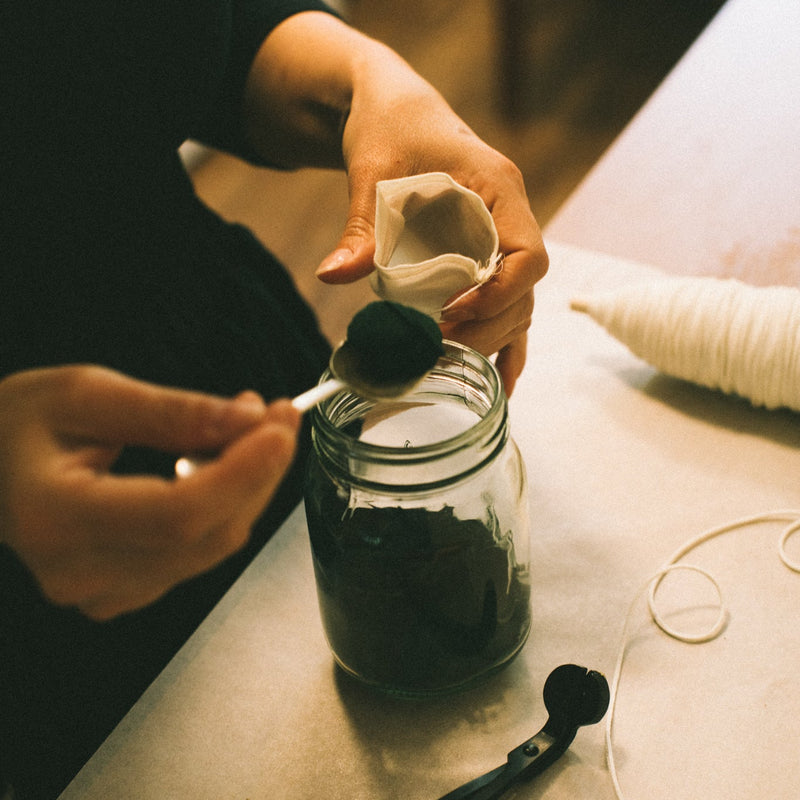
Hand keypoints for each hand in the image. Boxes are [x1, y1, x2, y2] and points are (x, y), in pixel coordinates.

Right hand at [0, 365, 299, 619]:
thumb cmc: (19, 425)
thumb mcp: (85, 394)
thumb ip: (170, 411)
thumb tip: (250, 420)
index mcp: (55, 517)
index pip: (175, 513)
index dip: (241, 474)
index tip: (279, 429)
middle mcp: (79, 571)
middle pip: (205, 533)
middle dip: (259, 472)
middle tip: (281, 417)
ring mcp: (102, 591)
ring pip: (213, 545)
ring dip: (249, 488)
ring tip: (257, 431)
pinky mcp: (124, 591)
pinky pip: (200, 552)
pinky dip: (228, 507)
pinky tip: (228, 467)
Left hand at [314, 36, 547, 394]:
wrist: (393, 110)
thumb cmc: (390, 126)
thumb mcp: (372, 168)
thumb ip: (361, 225)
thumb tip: (333, 276)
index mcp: (498, 188)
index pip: (528, 254)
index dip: (498, 293)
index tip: (453, 312)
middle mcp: (509, 216)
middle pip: (523, 290)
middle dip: (487, 327)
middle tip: (438, 350)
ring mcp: (500, 238)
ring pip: (517, 303)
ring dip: (491, 339)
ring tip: (449, 367)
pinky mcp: (482, 254)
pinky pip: (505, 304)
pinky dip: (502, 341)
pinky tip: (498, 380)